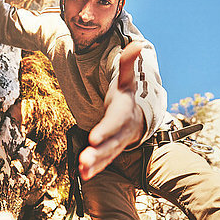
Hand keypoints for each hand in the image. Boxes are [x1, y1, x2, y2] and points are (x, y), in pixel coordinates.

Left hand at [79, 41, 145, 180]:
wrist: (137, 120)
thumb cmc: (126, 99)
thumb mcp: (126, 82)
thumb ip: (127, 65)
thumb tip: (137, 44)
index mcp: (122, 115)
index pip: (113, 124)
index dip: (104, 131)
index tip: (93, 138)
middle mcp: (120, 133)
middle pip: (109, 145)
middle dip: (97, 154)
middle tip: (85, 160)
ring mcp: (115, 145)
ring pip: (105, 157)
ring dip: (94, 165)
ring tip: (82, 170)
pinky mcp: (108, 153)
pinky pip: (102, 163)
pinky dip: (93, 170)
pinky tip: (82, 175)